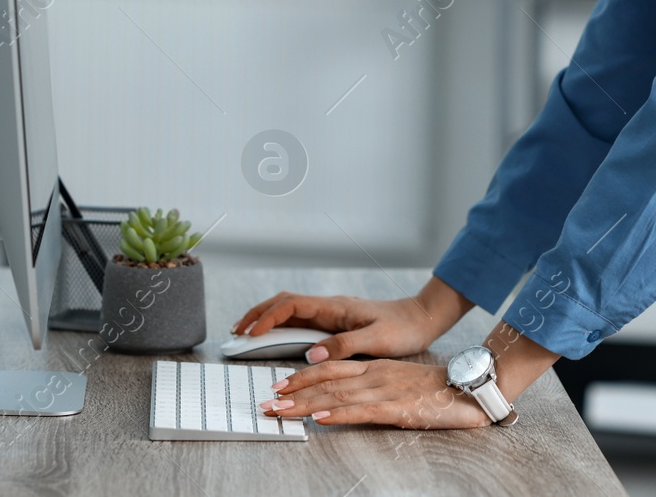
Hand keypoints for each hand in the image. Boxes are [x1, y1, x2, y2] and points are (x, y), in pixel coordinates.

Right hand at [230, 291, 447, 361]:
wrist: (420, 320)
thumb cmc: (403, 329)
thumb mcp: (378, 339)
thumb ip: (346, 345)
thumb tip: (311, 353)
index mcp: (335, 307)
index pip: (292, 305)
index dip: (268, 317)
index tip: (250, 334)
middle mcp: (329, 307)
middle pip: (284, 303)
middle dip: (258, 314)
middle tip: (236, 332)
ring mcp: (331, 314)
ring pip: (290, 311)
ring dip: (266, 319)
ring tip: (246, 334)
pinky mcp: (335, 323)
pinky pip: (300, 321)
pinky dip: (281, 327)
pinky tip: (274, 338)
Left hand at [259, 359, 489, 428]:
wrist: (471, 387)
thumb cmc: (437, 389)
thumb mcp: (400, 383)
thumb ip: (374, 388)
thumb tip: (345, 400)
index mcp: (376, 368)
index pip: (331, 369)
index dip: (302, 376)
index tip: (278, 384)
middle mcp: (375, 376)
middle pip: (326, 380)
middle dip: (293, 391)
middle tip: (266, 400)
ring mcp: (385, 390)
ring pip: (336, 395)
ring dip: (304, 404)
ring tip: (280, 410)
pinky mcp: (397, 408)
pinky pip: (361, 411)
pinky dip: (337, 414)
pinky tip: (319, 417)